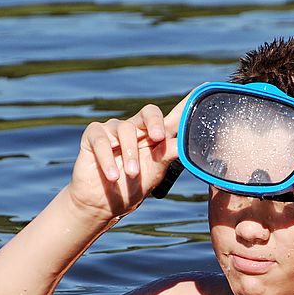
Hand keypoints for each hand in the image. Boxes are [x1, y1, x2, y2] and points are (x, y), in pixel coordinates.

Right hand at [67, 94, 189, 221]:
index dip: (185, 105)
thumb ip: (165, 156)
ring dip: (130, 153)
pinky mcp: (93, 136)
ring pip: (125, 129)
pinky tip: (113, 175)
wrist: (102, 204)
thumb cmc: (131, 187)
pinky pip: (102, 140)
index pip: (172, 118)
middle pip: (148, 112)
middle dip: (155, 122)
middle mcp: (135, 128)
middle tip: (158, 137)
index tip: (200, 90)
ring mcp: (113, 130)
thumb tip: (181, 144)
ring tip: (132, 174)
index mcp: (154, 137)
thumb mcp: (153, 172)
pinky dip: (108, 159)